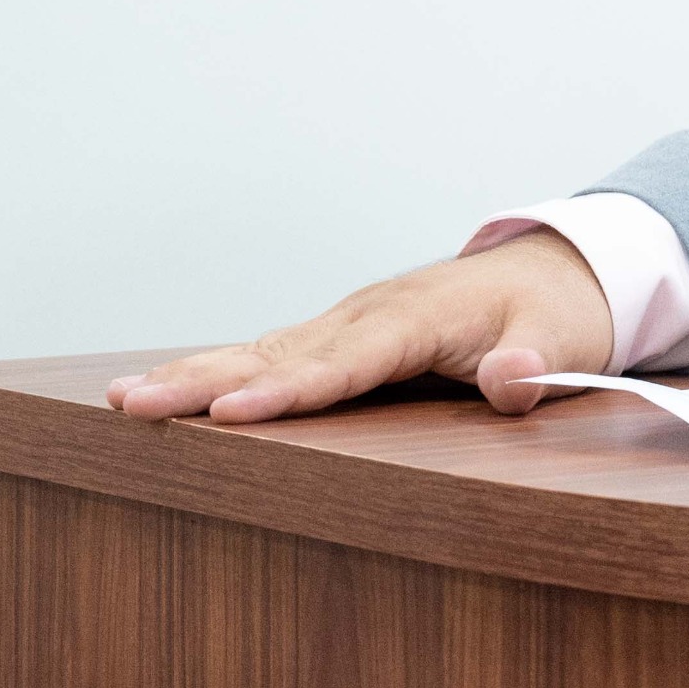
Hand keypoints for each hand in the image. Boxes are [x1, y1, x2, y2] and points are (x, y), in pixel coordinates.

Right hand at [105, 232, 614, 423]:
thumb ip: (536, 364)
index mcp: (421, 318)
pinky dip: (215, 371)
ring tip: (122, 402)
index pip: (347, 362)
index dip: (289, 390)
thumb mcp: (566, 341)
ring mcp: (349, 321)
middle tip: (133, 405)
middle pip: (280, 352)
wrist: (558, 273)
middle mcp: (370, 313)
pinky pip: (270, 353)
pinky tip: (161, 393)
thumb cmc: (557, 315)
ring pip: (261, 350)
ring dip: (193, 376)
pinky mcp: (339, 336)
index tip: (231, 415)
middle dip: (206, 381)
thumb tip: (511, 377)